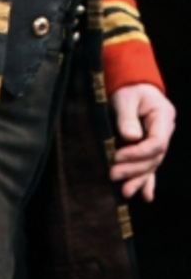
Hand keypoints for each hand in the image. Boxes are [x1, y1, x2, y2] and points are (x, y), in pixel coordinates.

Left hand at [110, 82, 175, 200]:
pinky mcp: (149, 145)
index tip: (117, 156)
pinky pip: (150, 165)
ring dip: (138, 178)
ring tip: (125, 192)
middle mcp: (165, 131)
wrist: (131, 83)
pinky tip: (145, 196)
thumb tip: (131, 137)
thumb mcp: (125, 96)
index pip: (156, 143)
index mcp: (163, 117)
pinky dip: (147, 180)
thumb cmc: (127, 87)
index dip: (138, 153)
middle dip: (134, 168)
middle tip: (113, 174)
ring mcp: (159, 139)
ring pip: (152, 164)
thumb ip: (127, 116)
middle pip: (154, 157)